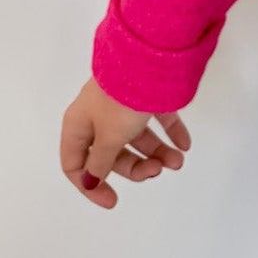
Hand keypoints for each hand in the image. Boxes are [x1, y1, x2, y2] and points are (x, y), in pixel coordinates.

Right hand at [60, 75, 191, 208]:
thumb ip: (100, 163)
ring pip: (136, 137)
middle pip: (110, 153)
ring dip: (156, 153)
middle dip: (135, 167)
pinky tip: (184, 145)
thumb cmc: (120, 102)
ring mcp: (123, 103)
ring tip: (177, 161)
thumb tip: (90, 181)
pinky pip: (157, 119)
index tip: (112, 199)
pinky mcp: (147, 94)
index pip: (74, 163)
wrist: (149, 57)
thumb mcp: (108, 137)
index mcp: (79, 124)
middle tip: (156, 171)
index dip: (89, 185)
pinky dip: (170, 133)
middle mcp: (98, 114)